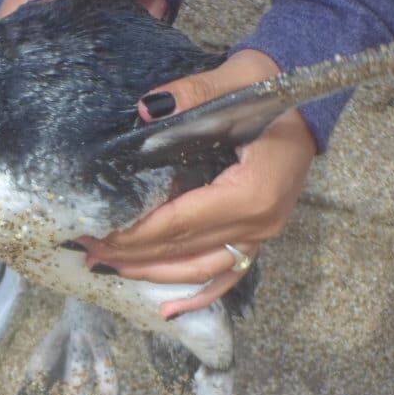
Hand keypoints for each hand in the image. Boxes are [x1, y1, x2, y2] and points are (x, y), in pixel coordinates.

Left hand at [80, 50, 316, 318]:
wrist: (307, 95)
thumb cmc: (269, 88)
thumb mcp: (232, 82)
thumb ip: (192, 96)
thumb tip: (146, 111)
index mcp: (251, 192)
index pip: (180, 222)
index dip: (136, 234)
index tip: (96, 234)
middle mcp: (259, 223)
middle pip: (183, 250)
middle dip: (132, 254)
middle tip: (87, 252)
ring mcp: (262, 235)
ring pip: (199, 270)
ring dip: (153, 274)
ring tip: (110, 269)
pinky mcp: (261, 237)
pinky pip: (227, 276)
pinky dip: (198, 295)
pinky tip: (167, 311)